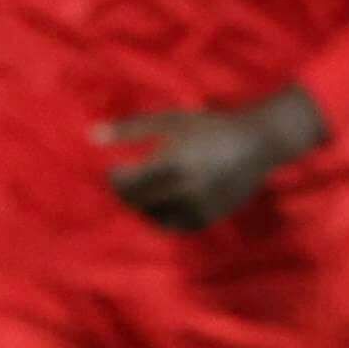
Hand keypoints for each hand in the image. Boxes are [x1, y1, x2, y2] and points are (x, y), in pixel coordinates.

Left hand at [99, 90, 324, 231]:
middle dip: (125, 195)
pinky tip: (161, 203)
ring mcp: (198, 206)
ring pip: (154, 219)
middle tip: (125, 184)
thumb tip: (91, 135)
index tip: (114, 171)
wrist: (257, 142)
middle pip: (137, 204)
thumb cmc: (208, 127)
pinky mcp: (209, 218)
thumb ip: (130, 129)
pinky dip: (163, 218)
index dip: (114, 181)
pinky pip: (175, 226)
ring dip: (142, 209)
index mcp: (171, 162)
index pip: (127, 184)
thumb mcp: (169, 121)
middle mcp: (184, 189)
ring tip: (143, 193)